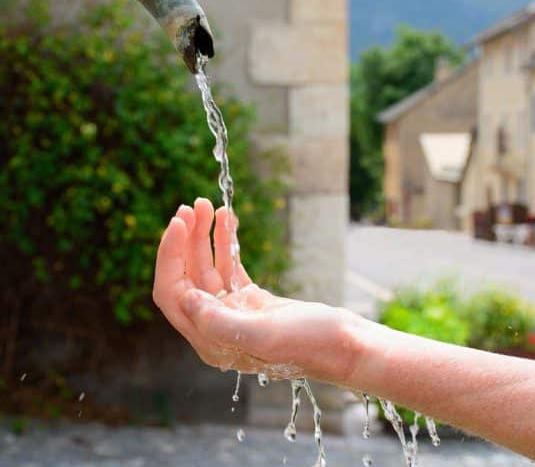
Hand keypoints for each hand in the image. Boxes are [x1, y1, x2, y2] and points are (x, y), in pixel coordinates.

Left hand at [152, 199, 360, 382]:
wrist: (347, 346)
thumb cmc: (311, 344)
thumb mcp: (265, 334)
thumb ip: (221, 323)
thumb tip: (186, 299)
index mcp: (212, 341)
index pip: (173, 294)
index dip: (170, 256)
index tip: (178, 222)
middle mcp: (217, 328)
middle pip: (188, 277)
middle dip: (186, 240)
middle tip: (193, 205)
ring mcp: (236, 313)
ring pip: (208, 268)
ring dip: (204, 236)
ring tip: (206, 204)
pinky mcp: (253, 301)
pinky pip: (230, 267)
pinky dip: (225, 242)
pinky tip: (226, 219)